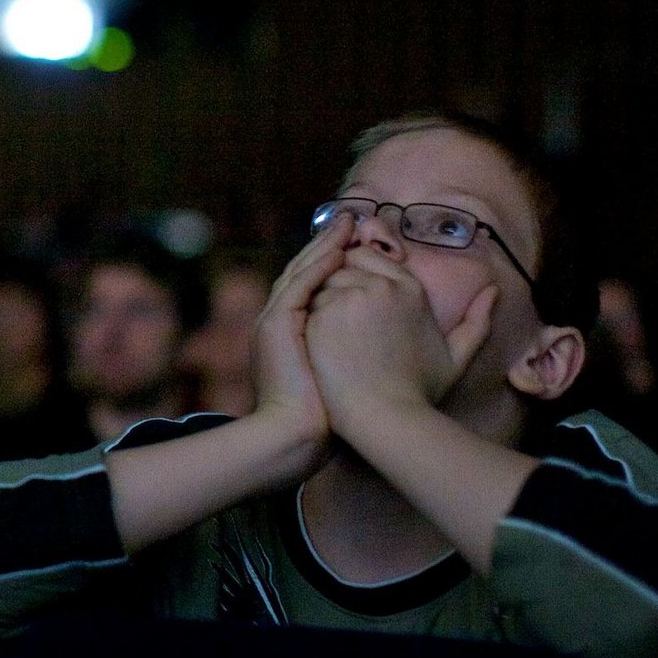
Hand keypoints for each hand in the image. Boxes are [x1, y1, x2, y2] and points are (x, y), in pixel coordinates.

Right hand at [248, 214, 348, 468]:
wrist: (296, 437)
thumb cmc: (326, 418)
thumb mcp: (340, 378)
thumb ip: (351, 354)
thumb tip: (382, 342)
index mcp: (294, 332)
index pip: (313, 285)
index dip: (333, 260)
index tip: (358, 242)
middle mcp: (281, 320)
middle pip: (306, 270)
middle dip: (328, 243)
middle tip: (352, 219)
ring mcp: (275, 320)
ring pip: (302, 271)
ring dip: (324, 244)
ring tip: (347, 223)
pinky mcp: (276, 324)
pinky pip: (299, 284)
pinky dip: (318, 264)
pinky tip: (338, 248)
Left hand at [304, 247, 496, 422]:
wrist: (387, 418)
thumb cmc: (419, 390)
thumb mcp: (456, 356)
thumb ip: (477, 321)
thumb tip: (493, 289)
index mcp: (410, 288)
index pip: (370, 256)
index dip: (359, 276)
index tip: (356, 301)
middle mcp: (380, 285)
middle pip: (345, 264)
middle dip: (340, 282)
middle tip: (342, 318)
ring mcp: (349, 297)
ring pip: (324, 281)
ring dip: (324, 298)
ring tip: (333, 333)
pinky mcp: (323, 314)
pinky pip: (309, 302)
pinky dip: (311, 316)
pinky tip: (321, 343)